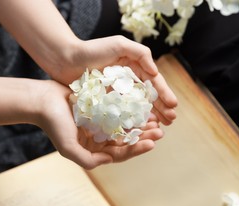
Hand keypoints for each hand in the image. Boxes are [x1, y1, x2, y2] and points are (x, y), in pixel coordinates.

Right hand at [35, 80, 164, 169]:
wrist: (42, 100)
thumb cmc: (53, 124)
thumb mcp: (68, 148)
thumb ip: (88, 160)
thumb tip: (110, 160)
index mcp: (93, 150)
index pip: (119, 154)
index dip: (136, 150)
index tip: (152, 143)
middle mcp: (98, 139)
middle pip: (126, 141)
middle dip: (143, 137)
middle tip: (160, 131)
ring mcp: (100, 124)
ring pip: (125, 127)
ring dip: (140, 125)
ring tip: (155, 121)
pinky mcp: (100, 109)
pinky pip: (120, 112)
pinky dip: (131, 112)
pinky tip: (142, 108)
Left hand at [51, 36, 177, 125]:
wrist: (65, 59)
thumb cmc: (91, 50)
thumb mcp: (119, 45)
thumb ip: (140, 53)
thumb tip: (156, 72)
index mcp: (134, 67)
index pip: (153, 82)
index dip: (164, 94)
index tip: (173, 105)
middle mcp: (128, 80)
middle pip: (149, 96)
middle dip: (161, 108)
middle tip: (171, 120)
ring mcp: (117, 92)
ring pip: (138, 106)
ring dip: (151, 116)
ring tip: (161, 126)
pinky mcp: (107, 102)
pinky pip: (123, 112)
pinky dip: (133, 119)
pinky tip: (141, 127)